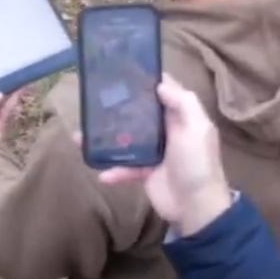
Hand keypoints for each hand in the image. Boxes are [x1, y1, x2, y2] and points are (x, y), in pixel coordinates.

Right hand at [96, 77, 233, 236]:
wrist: (196, 207)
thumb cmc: (197, 164)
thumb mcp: (196, 128)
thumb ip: (182, 102)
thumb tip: (159, 83)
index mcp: (181, 117)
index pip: (164, 92)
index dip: (148, 80)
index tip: (124, 70)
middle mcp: (167, 131)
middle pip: (140, 114)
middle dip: (120, 107)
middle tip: (96, 99)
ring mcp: (154, 152)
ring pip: (126, 140)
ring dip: (106, 139)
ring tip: (82, 135)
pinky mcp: (145, 172)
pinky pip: (124, 167)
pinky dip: (114, 170)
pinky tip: (102, 173)